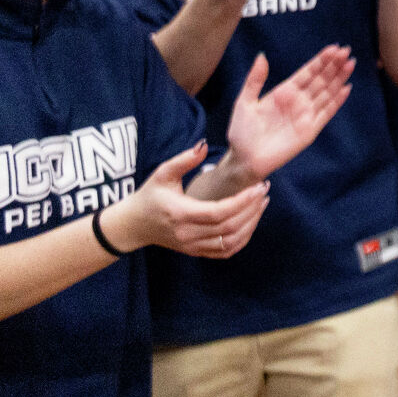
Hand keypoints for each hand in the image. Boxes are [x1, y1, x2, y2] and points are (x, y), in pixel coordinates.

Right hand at [108, 142, 269, 257]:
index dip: (243, 201)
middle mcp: (188, 234)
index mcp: (181, 214)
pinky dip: (242, 239)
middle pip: (229, 227)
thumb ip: (183, 160)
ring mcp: (192, 246)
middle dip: (252, 209)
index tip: (259, 186)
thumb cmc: (149, 196)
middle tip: (264, 190)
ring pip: (231, 242)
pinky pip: (225, 252)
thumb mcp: (162, 174)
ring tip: (262, 203)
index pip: (219, 212)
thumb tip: (204, 144)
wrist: (133, 225)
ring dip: (251, 224)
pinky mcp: (196, 252)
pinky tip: (251, 221)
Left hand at [223, 48, 355, 180]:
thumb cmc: (242, 132)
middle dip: (334, 66)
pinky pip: (327, 113)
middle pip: (321, 80)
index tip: (334, 48)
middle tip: (346, 51)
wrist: (244, 160)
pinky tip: (346, 88)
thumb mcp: (244, 102)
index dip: (321, 61)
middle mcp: (298, 101)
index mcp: (284, 92)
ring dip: (339, 79)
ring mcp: (306, 115)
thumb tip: (262, 55)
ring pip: (327, 93)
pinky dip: (337, 101)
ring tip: (350, 64)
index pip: (307, 72)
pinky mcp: (310, 130)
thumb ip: (254, 80)